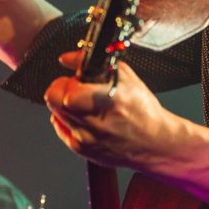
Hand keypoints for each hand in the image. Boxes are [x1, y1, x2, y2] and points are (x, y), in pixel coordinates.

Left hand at [44, 51, 180, 169]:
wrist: (154, 143)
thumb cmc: (143, 110)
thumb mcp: (125, 77)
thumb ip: (93, 63)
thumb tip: (67, 58)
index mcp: (109, 101)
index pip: (67, 91)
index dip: (69, 81)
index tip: (76, 79)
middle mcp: (96, 122)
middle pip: (54, 102)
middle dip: (60, 90)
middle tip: (73, 89)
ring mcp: (87, 138)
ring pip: (55, 114)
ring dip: (64, 105)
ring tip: (83, 104)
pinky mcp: (82, 150)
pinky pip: (62, 130)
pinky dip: (67, 121)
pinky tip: (83, 118)